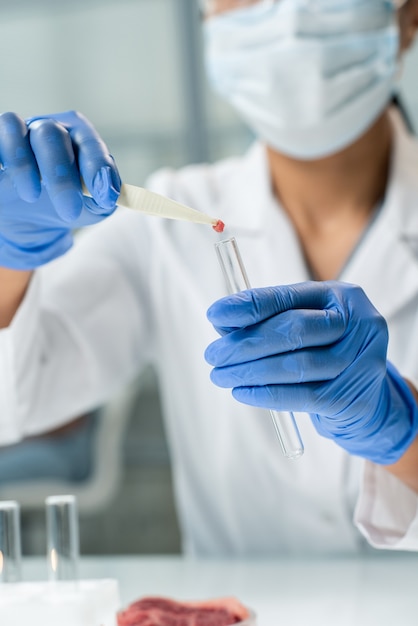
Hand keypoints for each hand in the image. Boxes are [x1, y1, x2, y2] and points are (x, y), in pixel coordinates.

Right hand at [0, 110, 120, 268]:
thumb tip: (109, 194)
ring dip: (23, 163)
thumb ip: (106, 198)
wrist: (34, 222)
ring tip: (32, 196)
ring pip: (14, 129)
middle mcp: (47, 128)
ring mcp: (17, 134)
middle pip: (51, 134)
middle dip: (61, 175)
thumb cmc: (69, 206)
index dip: (96, 166)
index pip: (88, 142)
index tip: (104, 195)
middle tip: (70, 211)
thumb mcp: (94, 207)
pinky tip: (5, 182)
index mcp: (78, 138)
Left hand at [205, 281, 417, 463]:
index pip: (289, 297)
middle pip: (293, 330)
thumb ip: (268, 318)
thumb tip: (222, 321)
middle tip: (213, 355)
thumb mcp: (303, 323)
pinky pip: (301, 396)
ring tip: (221, 375)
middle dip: (245, 343)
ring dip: (250, 371)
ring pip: (295, 366)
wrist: (365, 396)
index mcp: (343, 296)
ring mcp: (360, 362)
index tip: (215, 314)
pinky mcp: (352, 397)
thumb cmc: (324, 351)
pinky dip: (266, 394)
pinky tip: (242, 392)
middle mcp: (359, 324)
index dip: (249, 305)